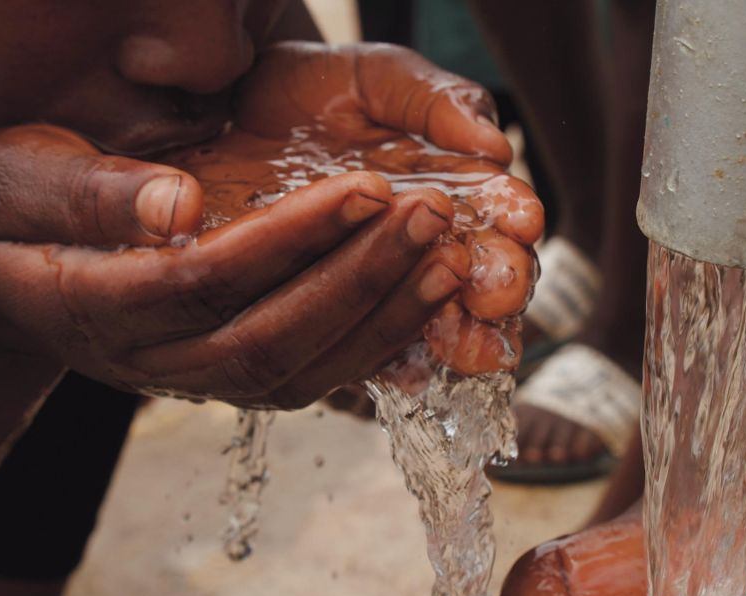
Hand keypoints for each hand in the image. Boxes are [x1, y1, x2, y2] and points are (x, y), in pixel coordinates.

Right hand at [0, 124, 465, 407]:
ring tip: (446, 258)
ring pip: (302, 372)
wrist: (12, 278)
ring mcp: (196, 381)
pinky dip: (378, 344)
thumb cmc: (13, 213)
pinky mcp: (233, 381)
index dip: (290, 240)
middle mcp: (153, 360)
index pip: (206, 281)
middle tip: (427, 217)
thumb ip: (87, 192)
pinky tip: (425, 297)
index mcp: (94, 304)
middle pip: (269, 339)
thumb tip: (175, 206)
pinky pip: (315, 380)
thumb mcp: (16, 177)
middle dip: (357, 279)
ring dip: (382, 317)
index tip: (363, 188)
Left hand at [231, 41, 543, 376]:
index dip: (513, 231)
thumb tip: (495, 148)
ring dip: (435, 308)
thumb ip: (437, 103)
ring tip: (452, 284)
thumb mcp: (379, 79)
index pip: (496, 234)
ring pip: (414, 323)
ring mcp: (364, 294)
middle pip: (471, 289)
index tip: (524, 222)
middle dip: (494, 287)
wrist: (221, 110)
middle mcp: (415, 258)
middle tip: (500, 283)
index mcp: (446, 205)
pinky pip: (349, 357)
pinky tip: (409, 366)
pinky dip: (381, 355)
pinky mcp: (308, 323)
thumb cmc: (308, 94)